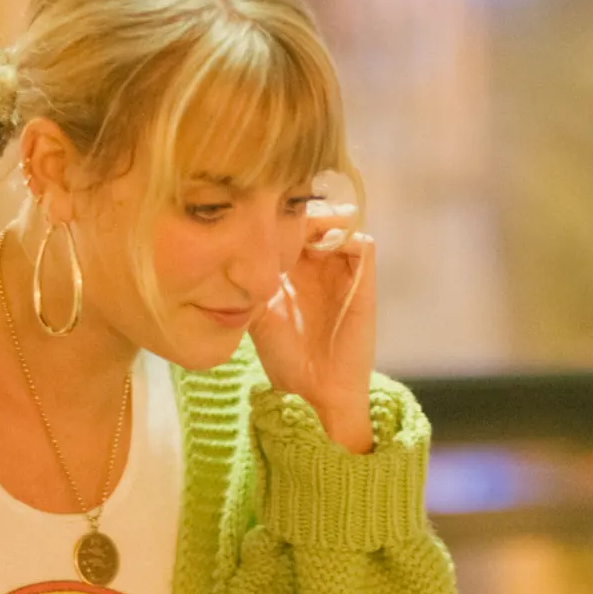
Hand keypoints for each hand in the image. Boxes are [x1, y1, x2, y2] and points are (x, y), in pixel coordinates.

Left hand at [251, 198, 376, 452]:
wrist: (312, 389)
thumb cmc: (282, 355)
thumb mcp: (256, 306)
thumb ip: (246, 278)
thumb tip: (227, 245)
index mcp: (295, 268)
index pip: (291, 223)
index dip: (278, 210)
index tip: (257, 207)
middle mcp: (321, 265)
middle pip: (316, 216)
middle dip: (299, 206)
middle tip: (280, 203)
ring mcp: (345, 272)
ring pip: (339, 223)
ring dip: (321, 216)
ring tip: (299, 219)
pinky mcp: (365, 283)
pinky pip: (362, 243)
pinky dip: (344, 234)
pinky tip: (318, 242)